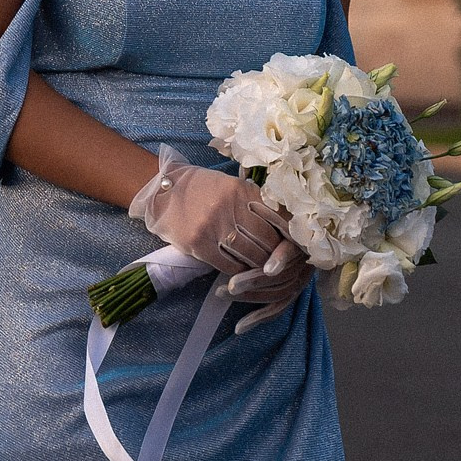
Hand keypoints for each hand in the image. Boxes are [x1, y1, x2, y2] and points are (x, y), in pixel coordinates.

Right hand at [128, 146, 313, 329]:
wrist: (162, 191)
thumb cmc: (201, 188)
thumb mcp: (230, 186)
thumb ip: (254, 201)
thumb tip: (284, 224)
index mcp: (241, 191)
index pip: (276, 217)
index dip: (289, 235)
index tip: (298, 247)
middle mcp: (229, 207)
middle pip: (265, 239)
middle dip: (277, 255)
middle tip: (283, 265)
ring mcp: (213, 226)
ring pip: (249, 254)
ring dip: (260, 266)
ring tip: (265, 271)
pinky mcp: (199, 244)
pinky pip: (228, 265)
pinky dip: (240, 272)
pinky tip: (243, 274)